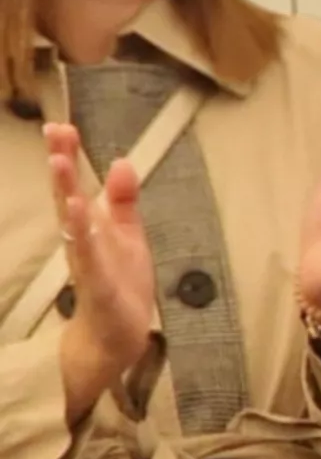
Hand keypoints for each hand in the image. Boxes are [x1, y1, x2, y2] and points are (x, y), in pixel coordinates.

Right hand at [44, 126, 156, 427]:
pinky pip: (90, 258)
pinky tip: (80, 213)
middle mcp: (81, 241)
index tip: (59, 124)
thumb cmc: (119, 281)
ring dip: (66, 193)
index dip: (67, 156)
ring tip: (59, 163)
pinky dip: (85, 237)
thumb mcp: (127, 233)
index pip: (74, 185)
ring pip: (74, 224)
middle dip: (61, 165)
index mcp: (88, 227)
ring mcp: (87, 263)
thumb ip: (123, 200)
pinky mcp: (99, 286)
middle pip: (67, 197)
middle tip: (55, 131)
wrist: (116, 335)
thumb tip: (122, 161)